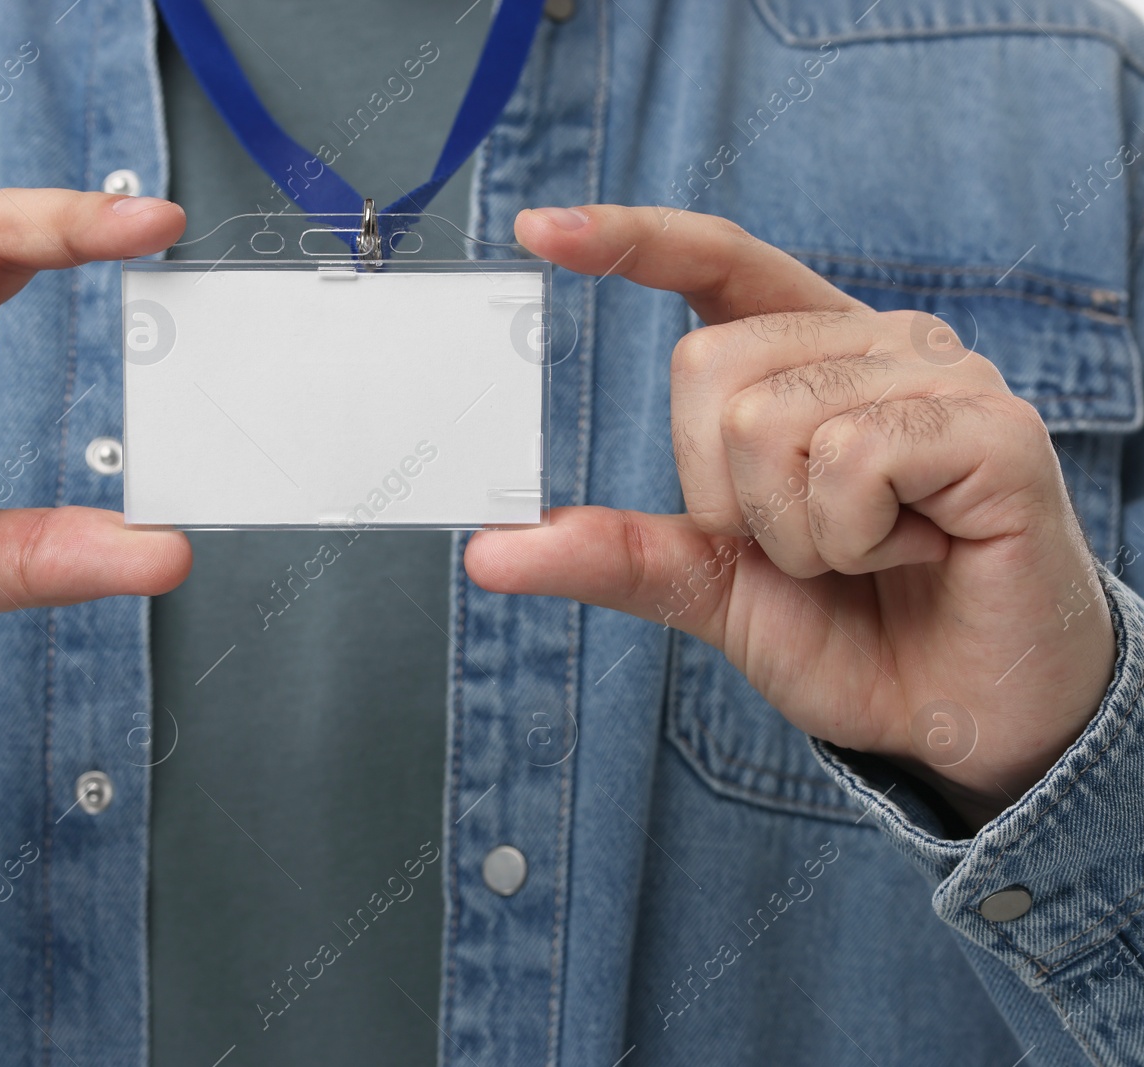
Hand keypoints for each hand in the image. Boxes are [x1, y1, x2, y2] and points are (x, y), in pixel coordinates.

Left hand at [467, 205, 1116, 828]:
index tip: (541, 230)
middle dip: (725, 495)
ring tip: (867, 554)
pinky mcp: (995, 427)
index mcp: (810, 357)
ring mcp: (942, 374)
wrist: (959, 717)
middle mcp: (876, 341)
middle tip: (807, 547)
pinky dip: (851, 538)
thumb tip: (490, 552)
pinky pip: (849, 458)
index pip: (717, 264)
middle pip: (708, 367)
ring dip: (791, 533)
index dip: (634, 240)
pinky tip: (914, 552)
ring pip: (770, 419)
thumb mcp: (710, 588)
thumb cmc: (848, 633)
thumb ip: (617, 554)